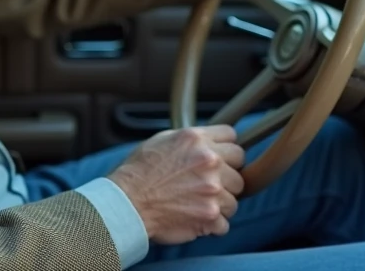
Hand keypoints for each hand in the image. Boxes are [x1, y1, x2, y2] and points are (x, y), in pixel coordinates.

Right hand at [107, 125, 244, 243]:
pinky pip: (224, 224)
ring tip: (197, 204)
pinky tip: (195, 219)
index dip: (225, 149)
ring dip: (220, 204)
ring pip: (234, 199)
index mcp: (197, 140)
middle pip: (238, 169)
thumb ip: (190, 139)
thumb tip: (208, 142)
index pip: (232, 137)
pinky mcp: (211, 215)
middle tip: (207, 185)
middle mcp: (209, 161)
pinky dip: (212, 225)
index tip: (220, 159)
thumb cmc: (138, 172)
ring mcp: (213, 189)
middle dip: (226, 177)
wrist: (126, 202)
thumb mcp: (161, 140)